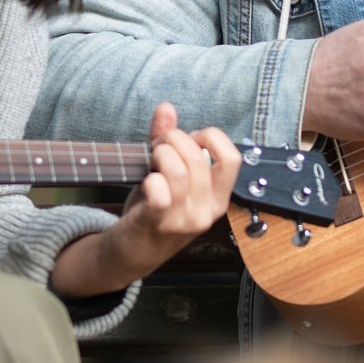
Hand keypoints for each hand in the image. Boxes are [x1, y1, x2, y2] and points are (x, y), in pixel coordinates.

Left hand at [48, 104, 242, 297]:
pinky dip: (151, 178)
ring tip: (150, 160)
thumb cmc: (153, 213)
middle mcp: (206, 211)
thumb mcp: (169, 177)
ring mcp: (184, 220)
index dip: (209, 138)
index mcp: (217, 198)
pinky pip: (161, 191)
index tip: (189, 139)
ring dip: (160, 154)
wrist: (130, 254)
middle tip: (157, 146)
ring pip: (179, 170)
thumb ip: (168, 141)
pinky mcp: (158, 223)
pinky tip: (146, 181)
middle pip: (199, 158)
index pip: (232, 158)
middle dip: (173, 140)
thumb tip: (166, 108)